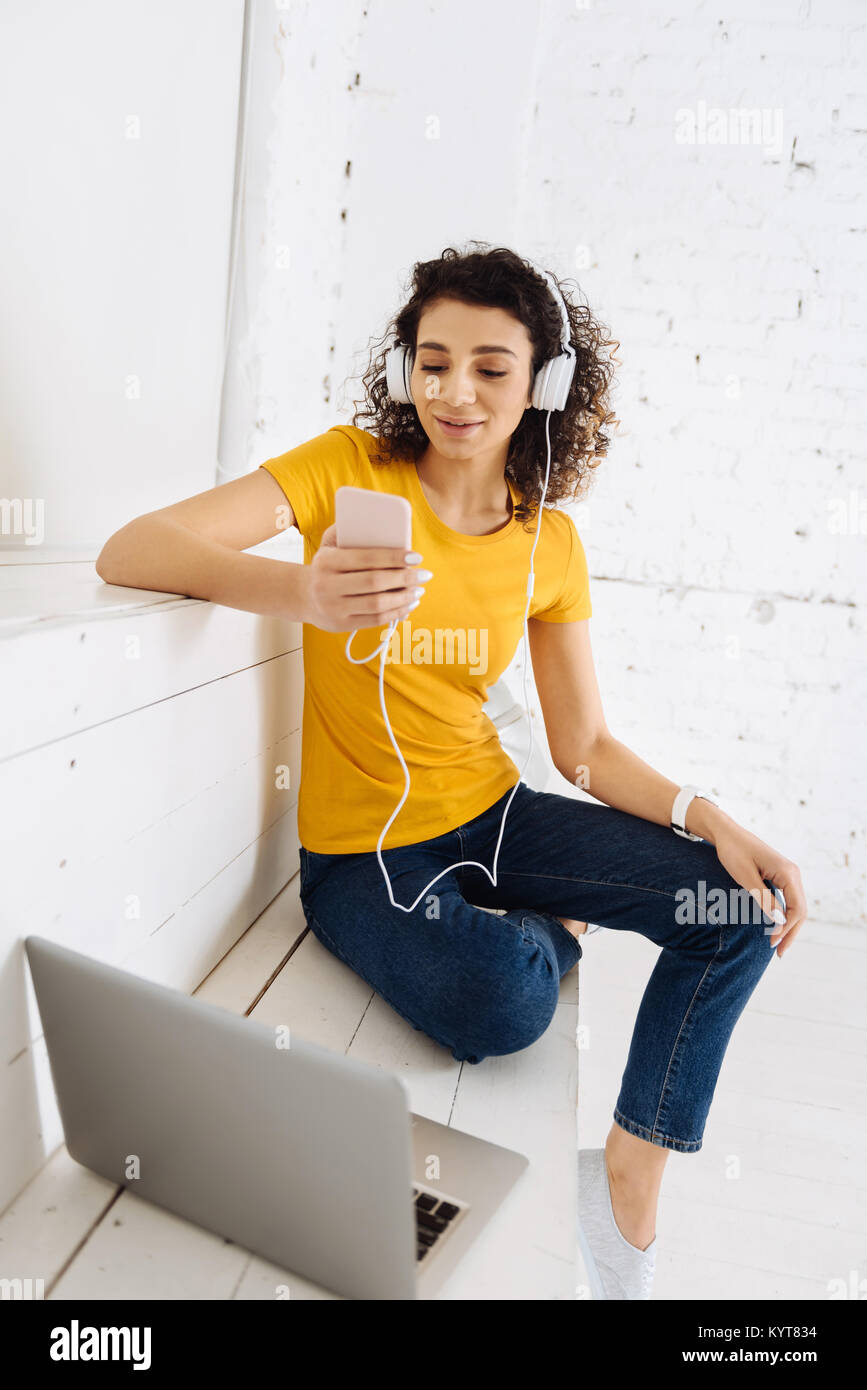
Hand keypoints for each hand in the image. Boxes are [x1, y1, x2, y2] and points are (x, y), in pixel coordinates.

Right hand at [305, 524, 427, 632]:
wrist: (303, 595)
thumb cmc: (327, 565)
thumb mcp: (330, 544)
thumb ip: (349, 530)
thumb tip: (383, 524)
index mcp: (327, 561)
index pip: (366, 558)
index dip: (394, 557)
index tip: (416, 557)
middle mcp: (327, 585)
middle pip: (375, 582)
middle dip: (405, 578)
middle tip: (424, 575)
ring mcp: (334, 608)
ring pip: (377, 604)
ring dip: (404, 598)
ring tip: (419, 590)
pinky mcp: (341, 625)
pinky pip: (375, 620)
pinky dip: (396, 613)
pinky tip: (408, 605)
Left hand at [712, 821, 806, 958]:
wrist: (726, 833)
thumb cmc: (733, 851)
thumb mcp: (745, 876)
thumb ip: (762, 897)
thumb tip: (778, 920)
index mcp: (788, 872)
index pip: (797, 908)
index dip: (787, 929)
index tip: (772, 943)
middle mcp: (792, 873)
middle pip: (800, 910)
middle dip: (791, 932)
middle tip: (778, 953)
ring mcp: (788, 874)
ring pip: (795, 906)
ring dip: (788, 926)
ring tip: (778, 945)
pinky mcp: (780, 876)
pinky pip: (788, 900)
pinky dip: (784, 915)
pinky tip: (776, 927)